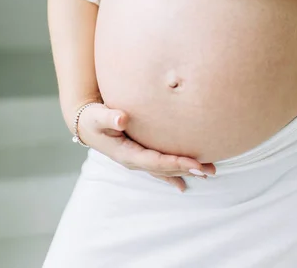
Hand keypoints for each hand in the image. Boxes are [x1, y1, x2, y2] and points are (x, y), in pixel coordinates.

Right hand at [75, 103, 215, 191]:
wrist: (86, 125)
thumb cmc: (92, 118)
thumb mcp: (97, 116)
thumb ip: (108, 117)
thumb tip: (122, 118)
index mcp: (127, 154)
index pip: (156, 161)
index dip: (176, 162)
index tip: (195, 162)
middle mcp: (134, 161)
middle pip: (165, 169)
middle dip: (188, 169)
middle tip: (210, 170)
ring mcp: (137, 160)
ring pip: (165, 170)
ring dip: (186, 171)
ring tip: (208, 173)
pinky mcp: (140, 155)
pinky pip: (160, 167)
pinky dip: (174, 172)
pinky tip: (186, 180)